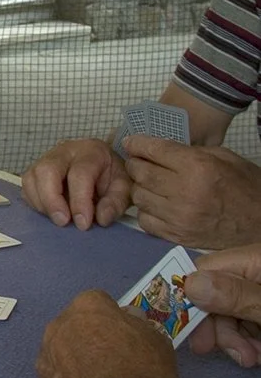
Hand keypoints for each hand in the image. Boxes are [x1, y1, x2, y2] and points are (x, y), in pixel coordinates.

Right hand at [21, 138, 131, 229]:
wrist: (102, 165)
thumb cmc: (111, 177)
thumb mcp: (124, 188)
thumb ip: (116, 203)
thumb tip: (101, 219)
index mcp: (91, 152)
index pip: (79, 174)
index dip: (79, 201)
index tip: (83, 224)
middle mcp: (65, 151)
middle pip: (47, 170)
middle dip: (52, 200)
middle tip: (62, 222)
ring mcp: (46, 158)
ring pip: (31, 177)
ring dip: (41, 202)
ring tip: (58, 218)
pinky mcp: (35, 170)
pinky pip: (26, 186)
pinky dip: (35, 202)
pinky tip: (50, 211)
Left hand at [37, 290, 179, 377]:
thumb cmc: (141, 372)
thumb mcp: (159, 343)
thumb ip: (140, 326)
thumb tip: (129, 319)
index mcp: (87, 306)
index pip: (100, 301)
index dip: (115, 318)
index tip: (127, 336)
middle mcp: (59, 323)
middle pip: (77, 324)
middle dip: (92, 336)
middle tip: (114, 359)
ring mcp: (45, 352)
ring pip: (63, 348)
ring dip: (77, 358)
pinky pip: (58, 373)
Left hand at [124, 136, 260, 248]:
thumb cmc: (245, 187)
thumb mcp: (223, 158)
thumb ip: (189, 151)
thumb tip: (157, 149)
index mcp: (198, 167)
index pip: (154, 150)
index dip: (138, 143)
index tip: (131, 142)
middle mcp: (185, 192)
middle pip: (140, 173)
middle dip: (135, 164)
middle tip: (138, 162)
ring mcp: (179, 217)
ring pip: (138, 196)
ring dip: (140, 187)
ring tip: (150, 184)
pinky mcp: (177, 235)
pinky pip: (145, 219)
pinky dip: (146, 210)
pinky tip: (157, 204)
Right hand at [185, 245, 260, 366]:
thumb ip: (236, 296)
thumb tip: (188, 284)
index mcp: (255, 259)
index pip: (205, 270)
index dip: (191, 301)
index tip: (190, 333)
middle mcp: (254, 267)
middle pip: (217, 294)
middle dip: (220, 328)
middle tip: (236, 356)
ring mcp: (260, 286)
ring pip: (231, 310)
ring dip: (236, 338)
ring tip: (253, 359)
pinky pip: (247, 317)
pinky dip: (249, 337)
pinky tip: (258, 352)